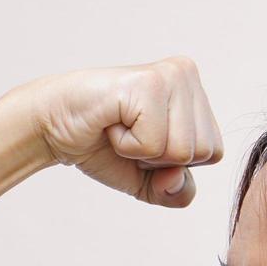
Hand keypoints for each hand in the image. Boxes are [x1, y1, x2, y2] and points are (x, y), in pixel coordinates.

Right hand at [14, 55, 224, 206]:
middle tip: (128, 134)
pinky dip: (127, 145)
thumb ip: (177, 191)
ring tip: (120, 127)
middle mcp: (186, 74)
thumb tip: (175, 177)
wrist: (54, 128)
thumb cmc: (102, 146)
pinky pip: (154, 144)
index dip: (173, 163)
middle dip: (159, 159)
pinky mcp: (147, 83)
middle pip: (202, 152)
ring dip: (141, 152)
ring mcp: (169, 76)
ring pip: (181, 150)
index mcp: (195, 92)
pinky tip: (111, 123)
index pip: (213, 153)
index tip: (142, 141)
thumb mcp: (150, 181)